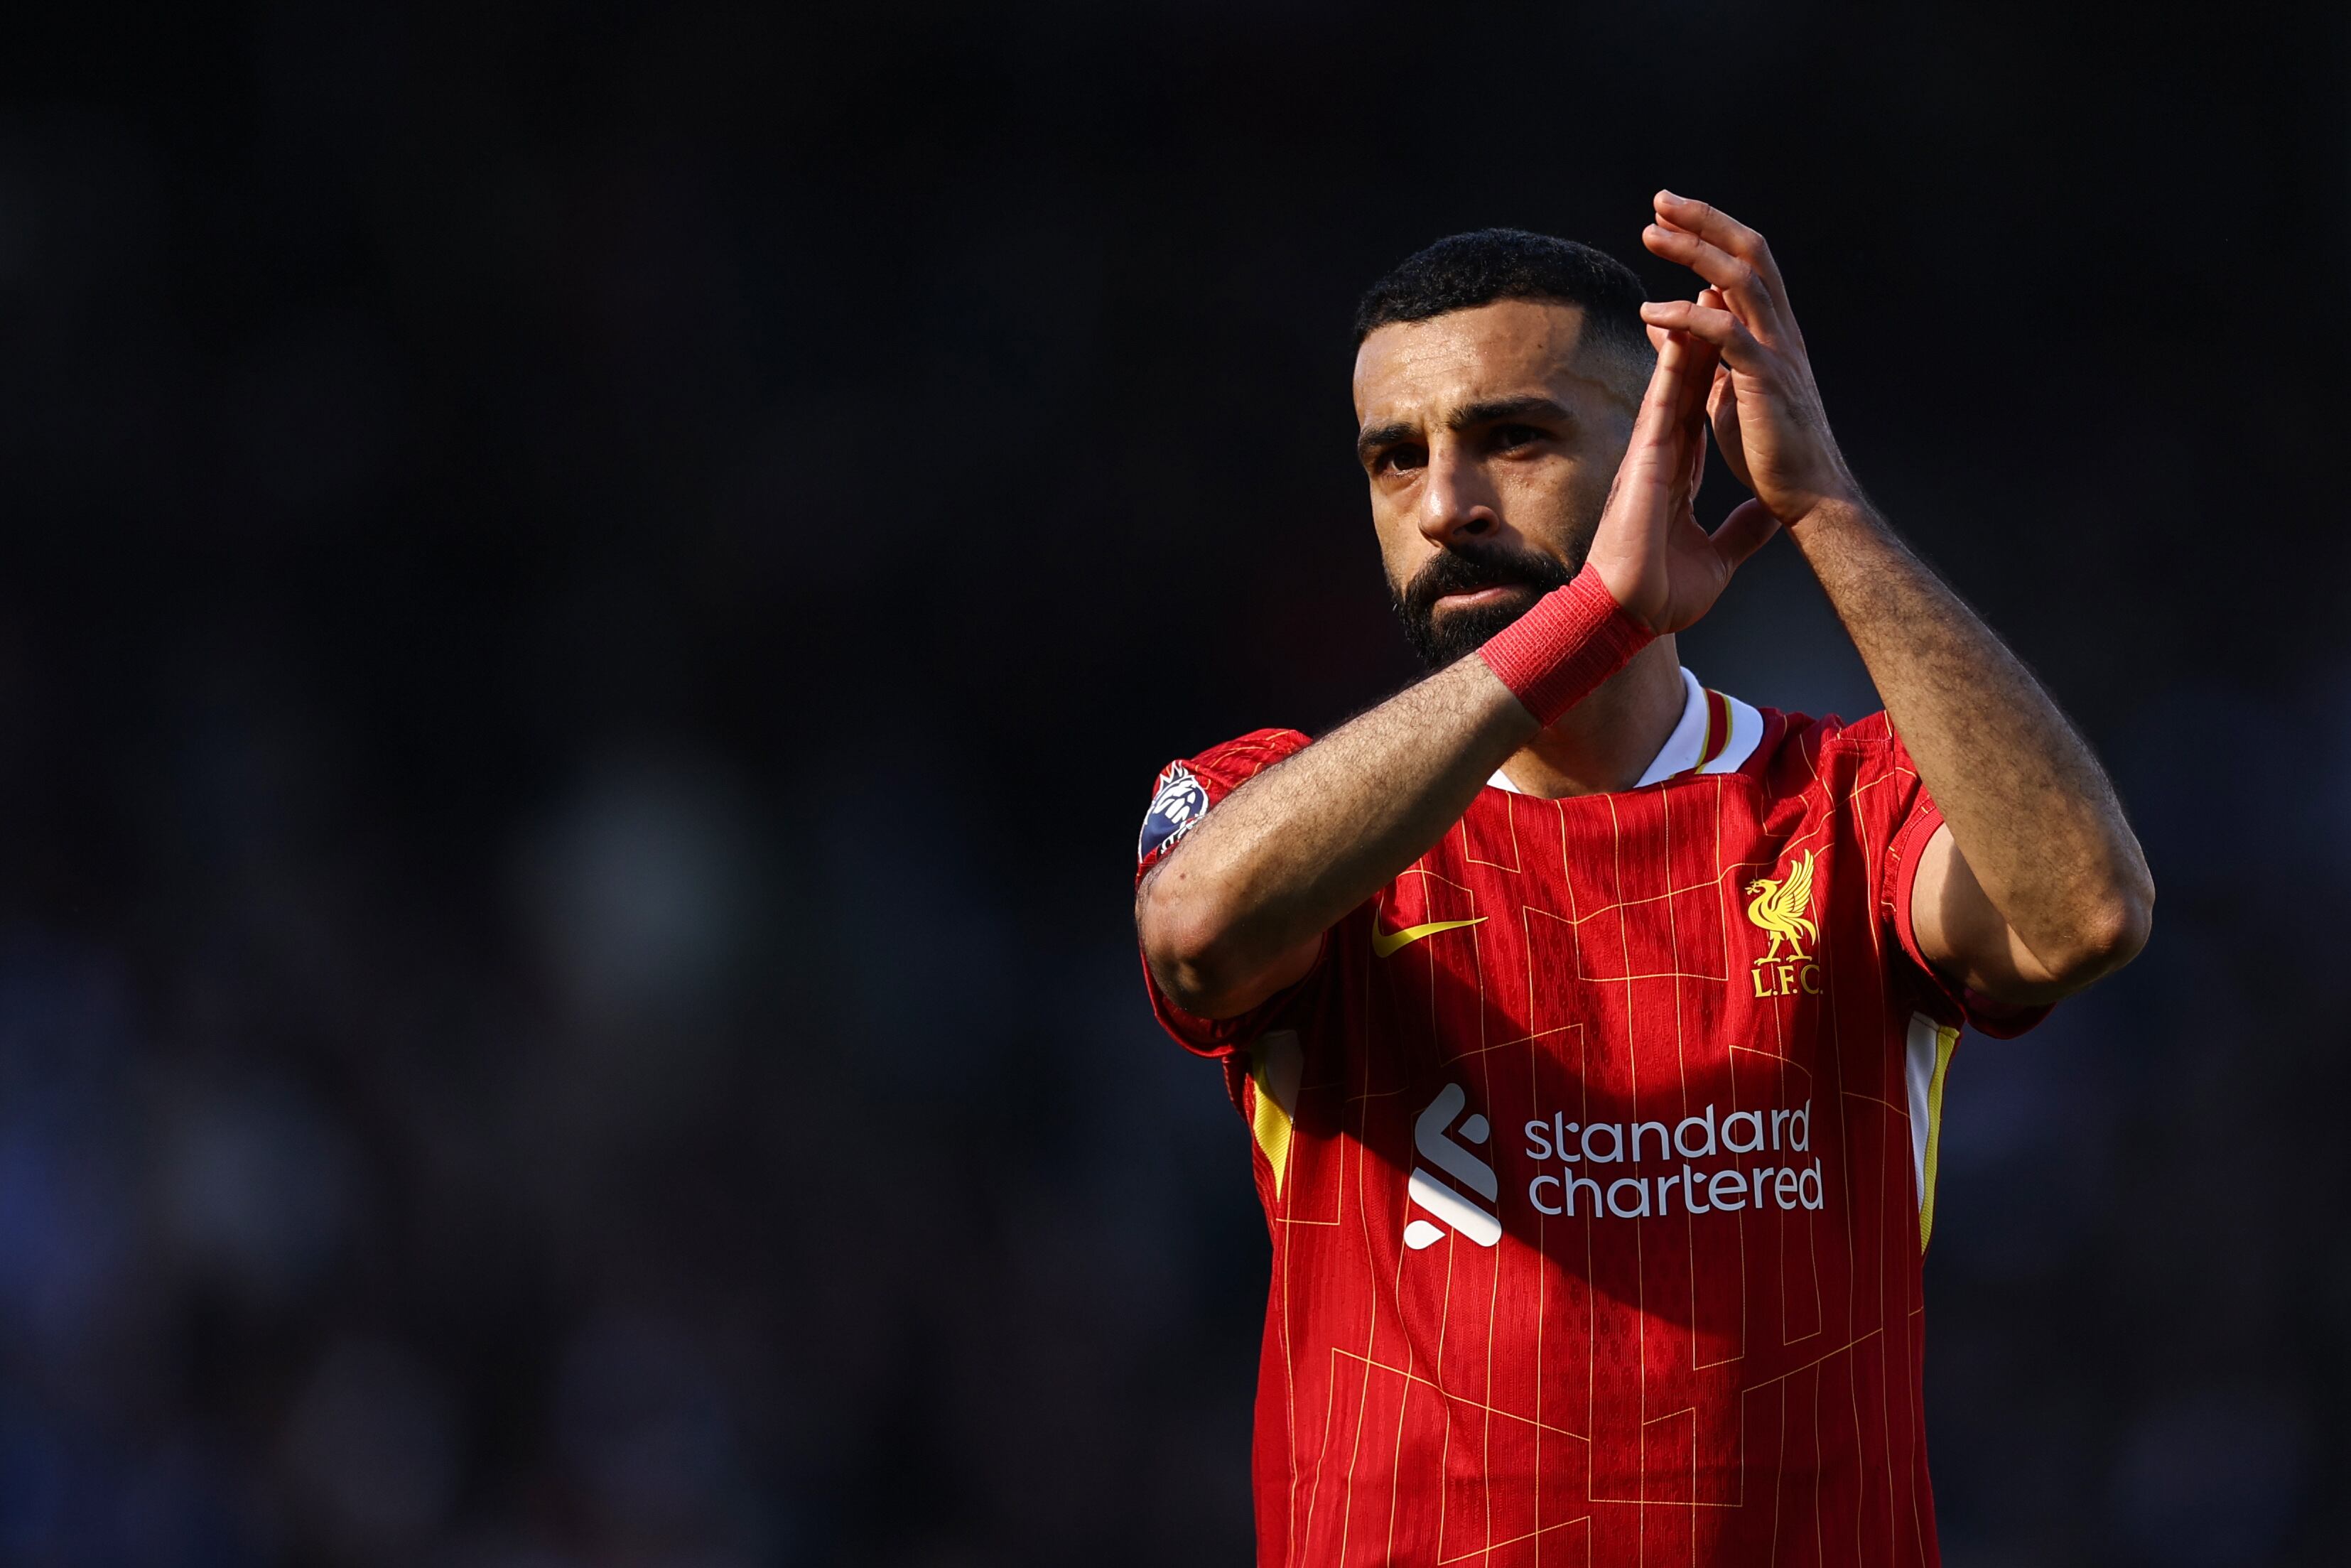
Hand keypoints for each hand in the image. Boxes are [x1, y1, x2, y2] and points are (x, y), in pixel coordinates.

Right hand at [1584, 309, 1778, 633]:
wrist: (1628, 618)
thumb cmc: (1660, 595)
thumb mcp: (1720, 557)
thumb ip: (1742, 531)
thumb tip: (1770, 514)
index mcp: (1676, 476)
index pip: (1698, 413)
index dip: (1713, 373)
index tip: (1728, 338)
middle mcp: (1660, 458)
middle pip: (1685, 386)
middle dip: (1701, 339)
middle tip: (1712, 289)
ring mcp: (1649, 456)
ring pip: (1672, 384)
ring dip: (1688, 337)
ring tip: (1700, 288)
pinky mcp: (1643, 463)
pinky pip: (1661, 406)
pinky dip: (1672, 369)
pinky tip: (1683, 333)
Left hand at [1638, 191, 1861, 531]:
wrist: (1810, 497)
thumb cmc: (1769, 451)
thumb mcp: (1723, 392)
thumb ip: (1699, 354)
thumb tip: (1665, 324)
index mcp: (1774, 332)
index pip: (1747, 263)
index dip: (1712, 233)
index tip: (1670, 216)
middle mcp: (1781, 332)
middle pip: (1748, 253)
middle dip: (1704, 221)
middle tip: (1660, 201)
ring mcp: (1777, 353)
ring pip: (1739, 279)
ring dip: (1694, 249)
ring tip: (1651, 233)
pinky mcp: (1766, 382)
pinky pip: (1725, 334)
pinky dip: (1687, 316)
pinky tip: (1652, 312)